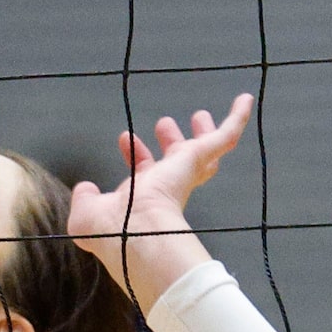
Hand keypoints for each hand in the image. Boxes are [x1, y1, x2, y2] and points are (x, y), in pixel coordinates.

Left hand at [67, 94, 252, 304]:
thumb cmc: (110, 229)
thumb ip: (87, 199)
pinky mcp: (199, 158)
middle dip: (170, 141)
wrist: (135, 231)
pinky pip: (226, 135)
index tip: (125, 138)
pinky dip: (237, 117)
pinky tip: (245, 99)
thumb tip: (87, 188)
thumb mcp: (87, 213)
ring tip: (199, 114)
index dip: (136, 155)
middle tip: (164, 124)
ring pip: (205, 152)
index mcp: (143, 199)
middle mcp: (167, 187)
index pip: (145, 174)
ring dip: (202, 133)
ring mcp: (185, 173)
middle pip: (177, 162)